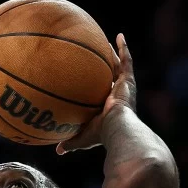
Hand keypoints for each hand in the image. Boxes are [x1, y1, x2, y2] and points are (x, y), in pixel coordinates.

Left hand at [57, 33, 136, 154]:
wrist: (118, 129)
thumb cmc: (102, 136)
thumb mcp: (83, 138)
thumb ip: (71, 142)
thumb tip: (58, 150)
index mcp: (111, 108)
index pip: (105, 95)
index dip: (101, 88)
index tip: (94, 82)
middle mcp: (120, 96)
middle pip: (114, 78)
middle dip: (110, 68)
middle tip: (103, 57)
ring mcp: (125, 87)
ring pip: (120, 67)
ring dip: (117, 54)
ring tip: (113, 41)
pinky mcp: (129, 81)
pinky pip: (127, 60)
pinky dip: (124, 48)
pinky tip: (120, 36)